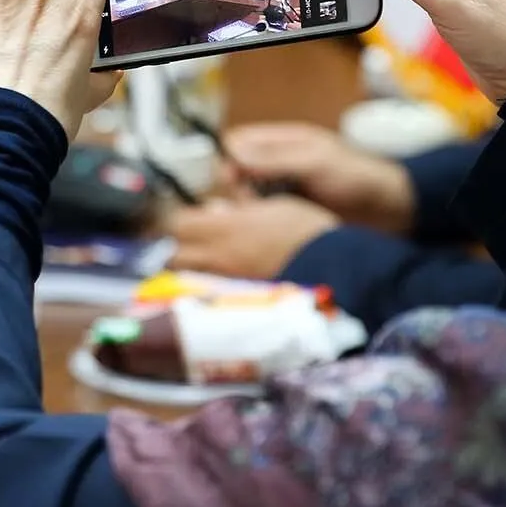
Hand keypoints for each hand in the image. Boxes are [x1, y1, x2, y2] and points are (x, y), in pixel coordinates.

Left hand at [168, 195, 342, 279]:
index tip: (183, 214)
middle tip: (186, 239)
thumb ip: (239, 209)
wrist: (333, 269)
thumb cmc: (306, 231)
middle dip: (174, 247)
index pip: (176, 223)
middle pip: (172, 255)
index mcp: (224, 229)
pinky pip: (208, 292)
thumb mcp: (273, 205)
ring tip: (201, 260)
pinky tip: (219, 278)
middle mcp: (217, 258)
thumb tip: (214, 210)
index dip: (176, 218)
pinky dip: (205, 284)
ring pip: (186, 278)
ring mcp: (226, 283)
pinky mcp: (238, 301)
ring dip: (187, 267)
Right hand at [213, 122, 416, 232]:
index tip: (234, 181)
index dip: (230, 160)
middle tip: (255, 204)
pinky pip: (266, 215)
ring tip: (269, 219)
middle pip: (239, 172)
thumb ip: (274, 159)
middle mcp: (280, 163)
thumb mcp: (315, 164)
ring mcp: (285, 188)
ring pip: (249, 197)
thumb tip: (233, 151)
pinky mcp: (292, 212)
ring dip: (252, 208)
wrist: (391, 211)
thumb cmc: (358, 178)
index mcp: (284, 141)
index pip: (239, 143)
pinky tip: (275, 231)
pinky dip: (265, 222)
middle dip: (240, 189)